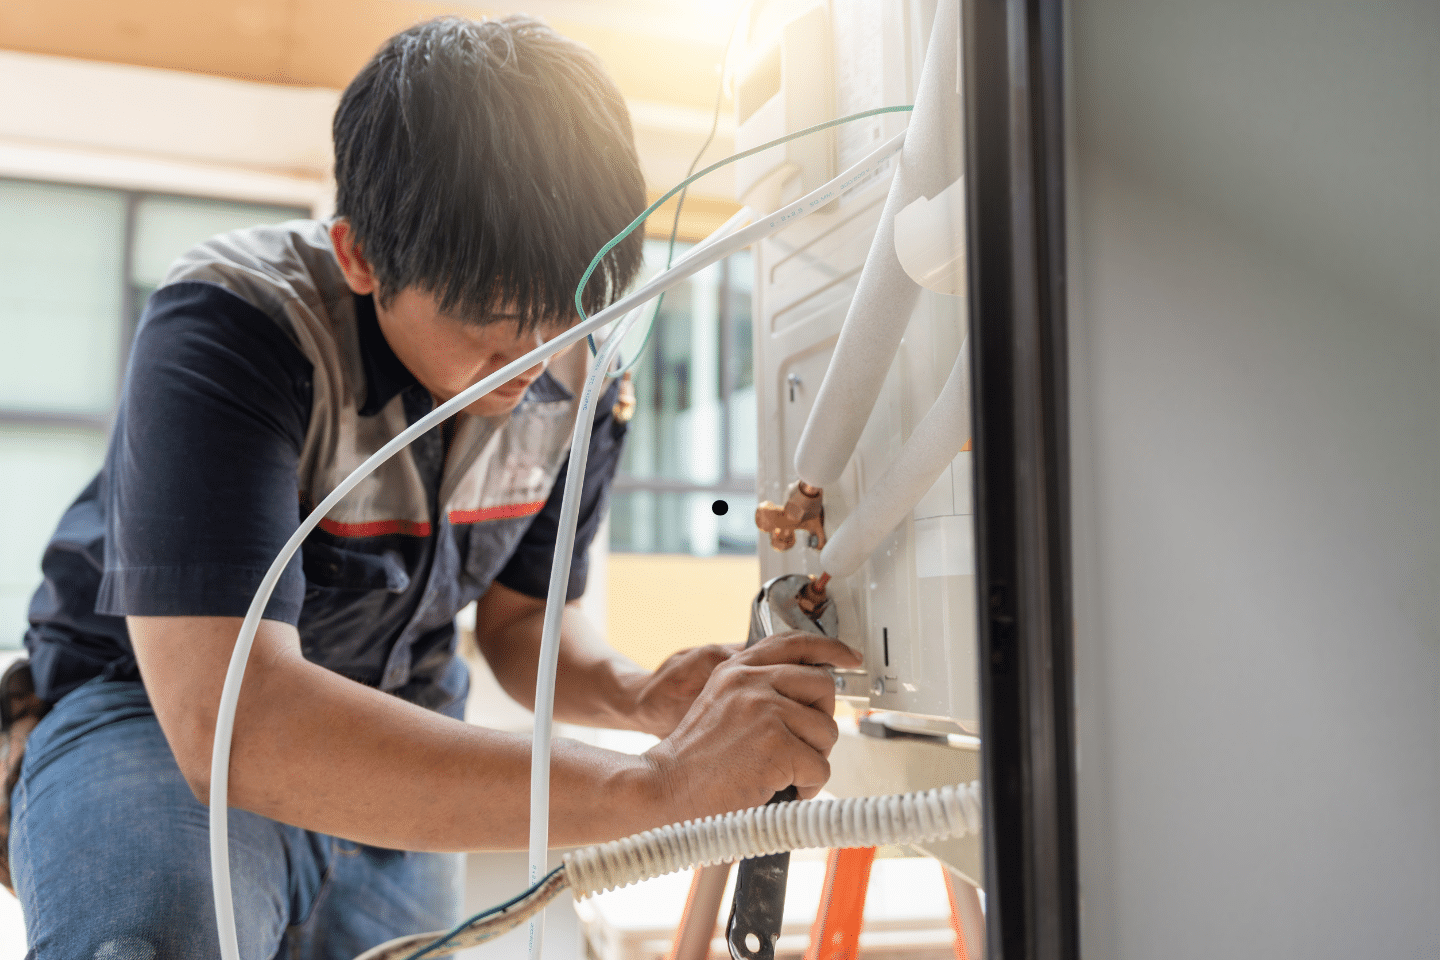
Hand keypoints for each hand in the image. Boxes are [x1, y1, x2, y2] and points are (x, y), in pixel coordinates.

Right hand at [641, 631, 862, 821]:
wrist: (663, 789)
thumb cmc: (693, 760)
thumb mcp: (720, 705)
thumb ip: (758, 690)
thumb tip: (812, 692)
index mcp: (737, 669)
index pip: (794, 643)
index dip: (829, 649)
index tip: (850, 658)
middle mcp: (751, 681)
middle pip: (823, 688)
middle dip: (820, 722)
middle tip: (798, 747)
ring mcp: (764, 710)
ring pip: (826, 732)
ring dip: (811, 761)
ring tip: (779, 773)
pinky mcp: (776, 744)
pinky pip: (819, 768)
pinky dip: (806, 788)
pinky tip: (778, 790)